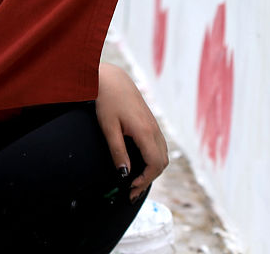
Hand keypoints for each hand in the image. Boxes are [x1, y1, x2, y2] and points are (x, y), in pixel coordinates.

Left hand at [95, 63, 168, 200]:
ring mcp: (154, 125)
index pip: (155, 164)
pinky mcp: (150, 122)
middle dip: (149, 178)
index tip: (130, 187)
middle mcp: (154, 129)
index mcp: (145, 131)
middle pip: (162, 162)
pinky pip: (159, 146)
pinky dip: (153, 159)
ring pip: (162, 154)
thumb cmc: (107, 100)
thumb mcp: (108, 127)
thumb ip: (118, 151)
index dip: (145, 179)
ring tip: (135, 180)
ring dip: (152, 170)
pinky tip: (139, 163)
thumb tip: (125, 174)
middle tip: (132, 190)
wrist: (111, 78)